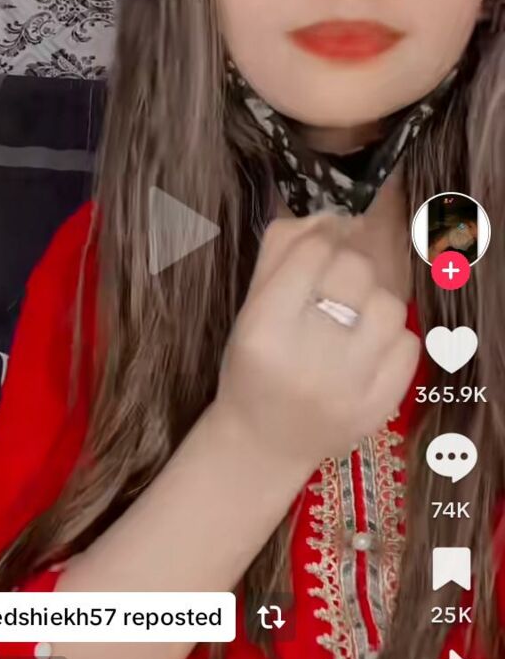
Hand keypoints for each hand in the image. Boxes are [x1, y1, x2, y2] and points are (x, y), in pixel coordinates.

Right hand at [214, 215, 419, 476]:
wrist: (264, 443)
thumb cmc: (255, 366)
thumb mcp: (250, 308)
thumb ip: (281, 254)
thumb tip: (329, 215)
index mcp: (262, 329)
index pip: (311, 251)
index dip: (322, 235)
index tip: (323, 241)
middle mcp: (304, 359)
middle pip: (353, 270)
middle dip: (347, 268)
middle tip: (335, 286)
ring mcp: (345, 388)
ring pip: (389, 305)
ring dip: (373, 304)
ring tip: (352, 321)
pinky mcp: (377, 408)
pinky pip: (408, 345)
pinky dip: (392, 339)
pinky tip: (367, 350)